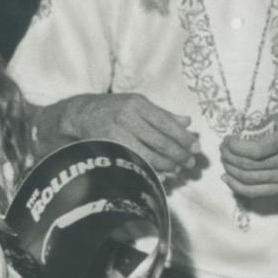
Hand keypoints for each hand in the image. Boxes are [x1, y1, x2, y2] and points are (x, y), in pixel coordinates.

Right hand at [63, 93, 199, 177]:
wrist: (81, 114)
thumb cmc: (115, 108)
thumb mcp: (138, 104)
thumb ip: (163, 114)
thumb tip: (187, 122)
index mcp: (137, 104)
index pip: (167, 124)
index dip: (184, 138)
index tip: (196, 148)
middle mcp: (126, 118)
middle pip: (160, 141)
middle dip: (178, 155)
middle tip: (190, 162)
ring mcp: (115, 135)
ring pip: (148, 155)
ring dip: (166, 165)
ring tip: (178, 169)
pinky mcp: (108, 150)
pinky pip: (134, 164)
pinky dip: (150, 170)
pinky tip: (160, 174)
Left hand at [220, 113, 277, 198]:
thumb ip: (261, 126)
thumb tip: (239, 136)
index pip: (256, 150)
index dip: (236, 147)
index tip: (228, 140)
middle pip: (249, 166)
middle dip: (229, 157)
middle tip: (223, 149)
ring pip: (249, 180)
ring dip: (230, 171)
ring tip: (224, 160)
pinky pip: (254, 193)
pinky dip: (237, 187)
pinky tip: (227, 178)